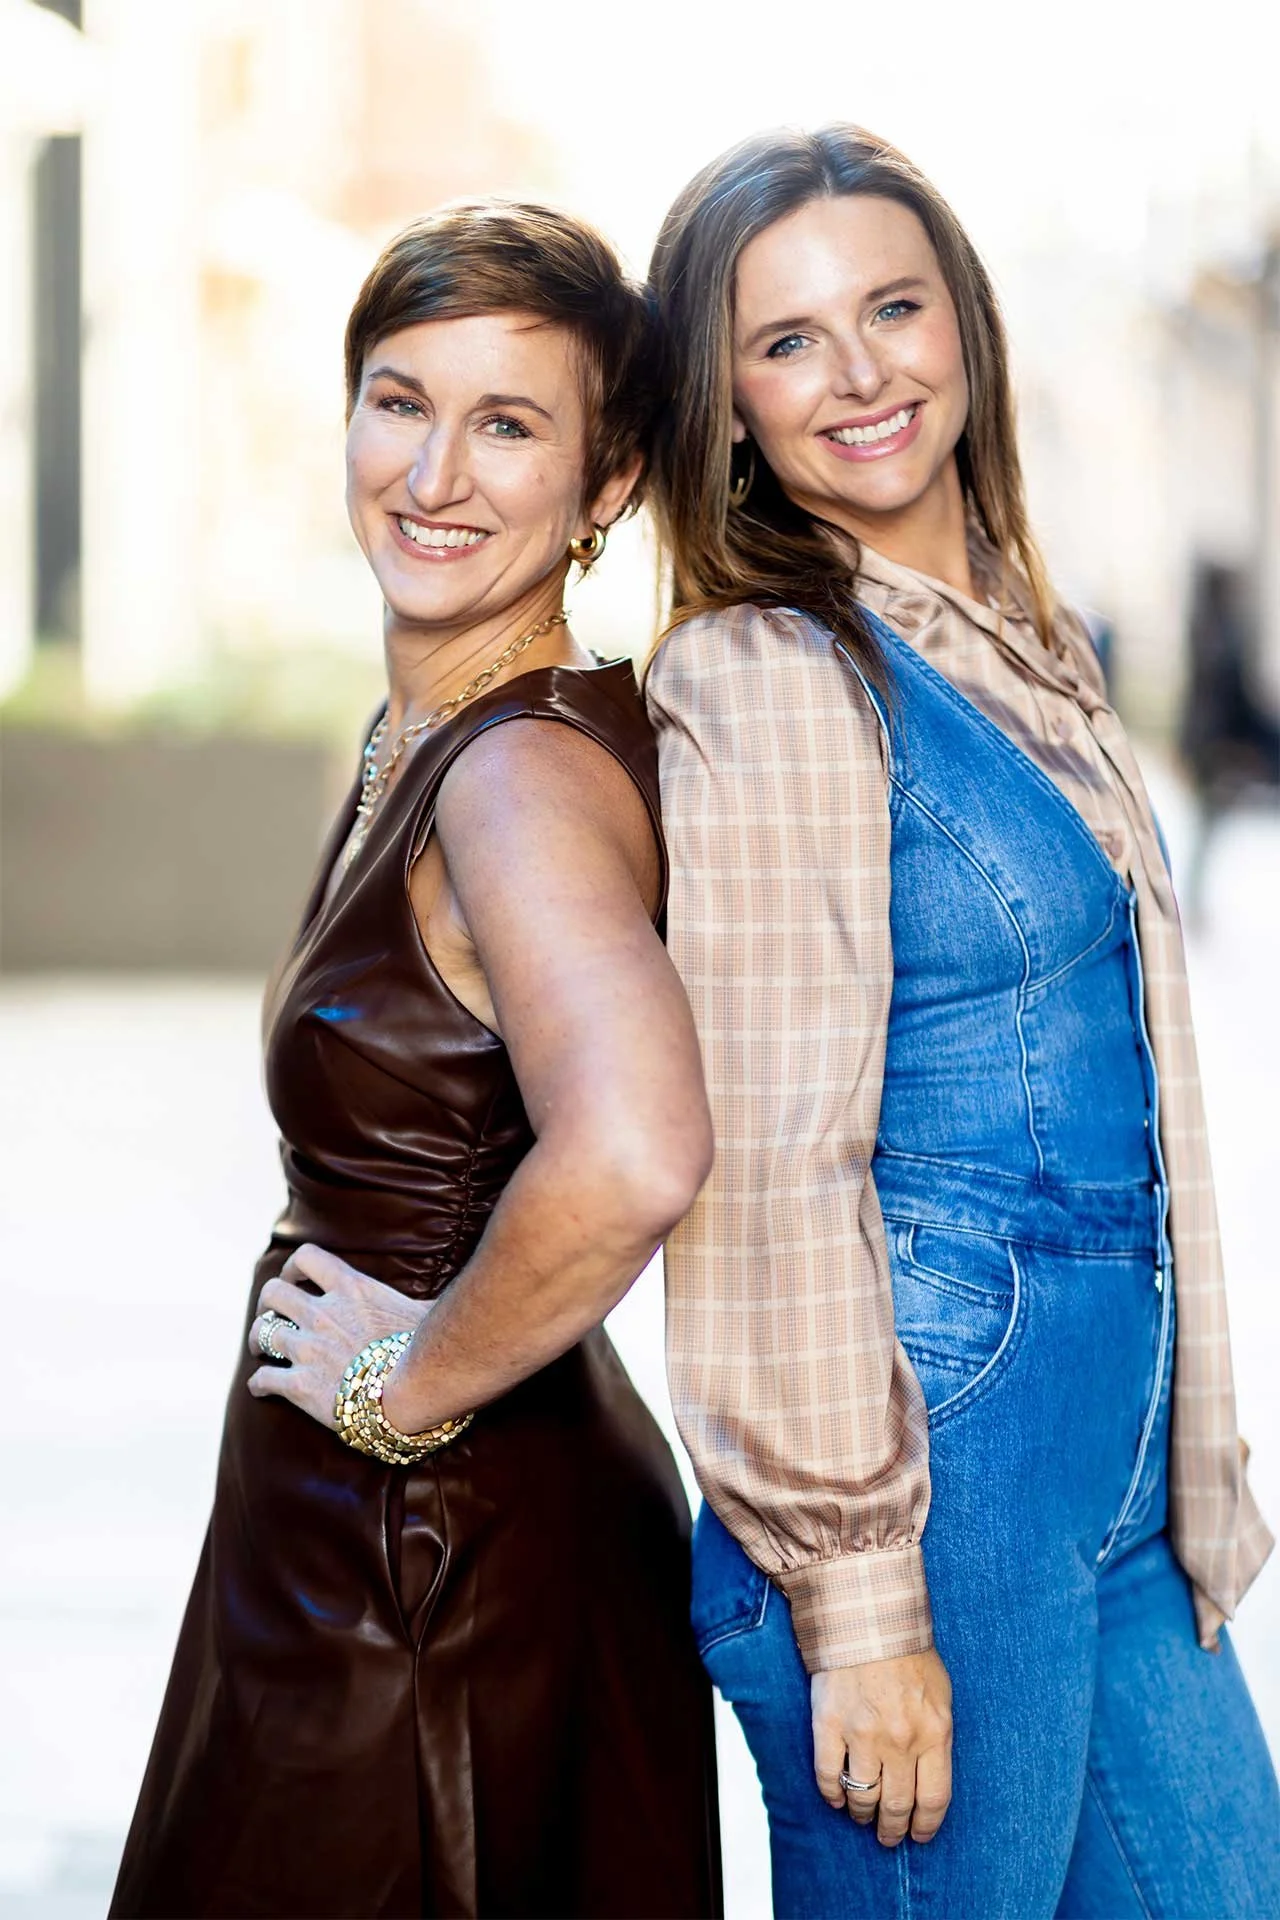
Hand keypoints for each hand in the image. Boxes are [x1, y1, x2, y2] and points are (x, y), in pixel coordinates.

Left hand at [247, 1243, 430, 1432]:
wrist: (413, 1391)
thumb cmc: (427, 1349)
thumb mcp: (426, 1312)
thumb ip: (421, 1303)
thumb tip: (443, 1302)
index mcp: (350, 1289)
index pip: (307, 1257)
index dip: (294, 1267)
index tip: (296, 1279)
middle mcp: (322, 1314)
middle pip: (272, 1292)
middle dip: (268, 1304)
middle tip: (272, 1316)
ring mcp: (307, 1349)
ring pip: (261, 1334)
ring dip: (259, 1341)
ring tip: (262, 1349)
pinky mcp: (299, 1385)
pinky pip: (263, 1378)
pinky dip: (259, 1383)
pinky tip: (262, 1388)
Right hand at [811, 1649, 952, 1846]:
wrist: (867, 1616)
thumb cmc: (908, 1653)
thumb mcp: (940, 1694)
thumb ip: (937, 1736)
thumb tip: (929, 1774)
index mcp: (934, 1733)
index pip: (934, 1799)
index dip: (926, 1825)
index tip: (919, 1835)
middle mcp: (900, 1741)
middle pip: (897, 1806)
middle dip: (893, 1829)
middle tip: (888, 1837)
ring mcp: (862, 1735)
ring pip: (862, 1797)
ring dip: (863, 1815)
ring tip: (862, 1817)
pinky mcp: (829, 1725)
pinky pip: (828, 1776)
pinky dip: (832, 1795)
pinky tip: (836, 1799)